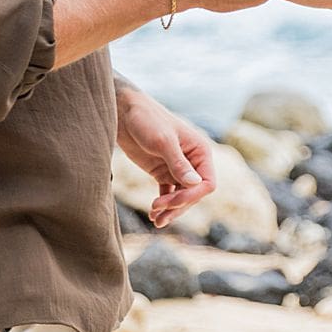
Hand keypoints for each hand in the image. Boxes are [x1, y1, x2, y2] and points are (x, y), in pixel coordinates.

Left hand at [115, 85, 215, 228]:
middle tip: (156, 209)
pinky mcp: (162, 172)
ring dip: (171, 210)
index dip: (192, 196)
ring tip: (155, 219)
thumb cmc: (147, 120)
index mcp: (200, 151)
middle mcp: (192, 161)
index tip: (171, 202)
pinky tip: (153, 215)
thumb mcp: (163, 141)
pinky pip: (169, 194)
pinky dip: (163, 206)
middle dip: (177, 205)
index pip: (207, 183)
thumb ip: (178, 163)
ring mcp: (177, 168)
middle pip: (193, 194)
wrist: (124, 113)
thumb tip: (195, 184)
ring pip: (181, 197)